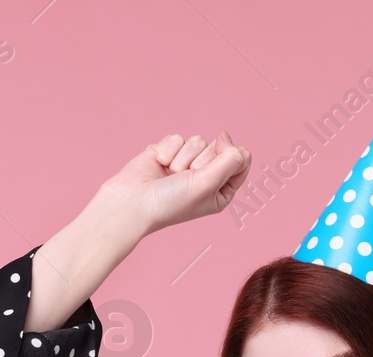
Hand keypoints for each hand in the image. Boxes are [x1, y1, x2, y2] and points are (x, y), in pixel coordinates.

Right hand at [98, 131, 251, 236]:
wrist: (131, 202)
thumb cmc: (171, 202)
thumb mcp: (208, 184)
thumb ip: (229, 160)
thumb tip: (232, 140)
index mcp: (221, 192)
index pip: (240, 163)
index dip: (230, 158)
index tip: (214, 167)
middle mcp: (206, 178)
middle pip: (219, 148)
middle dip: (201, 161)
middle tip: (186, 178)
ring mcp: (186, 164)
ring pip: (197, 141)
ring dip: (183, 157)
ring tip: (170, 175)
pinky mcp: (168, 152)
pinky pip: (177, 138)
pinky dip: (167, 151)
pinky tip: (158, 165)